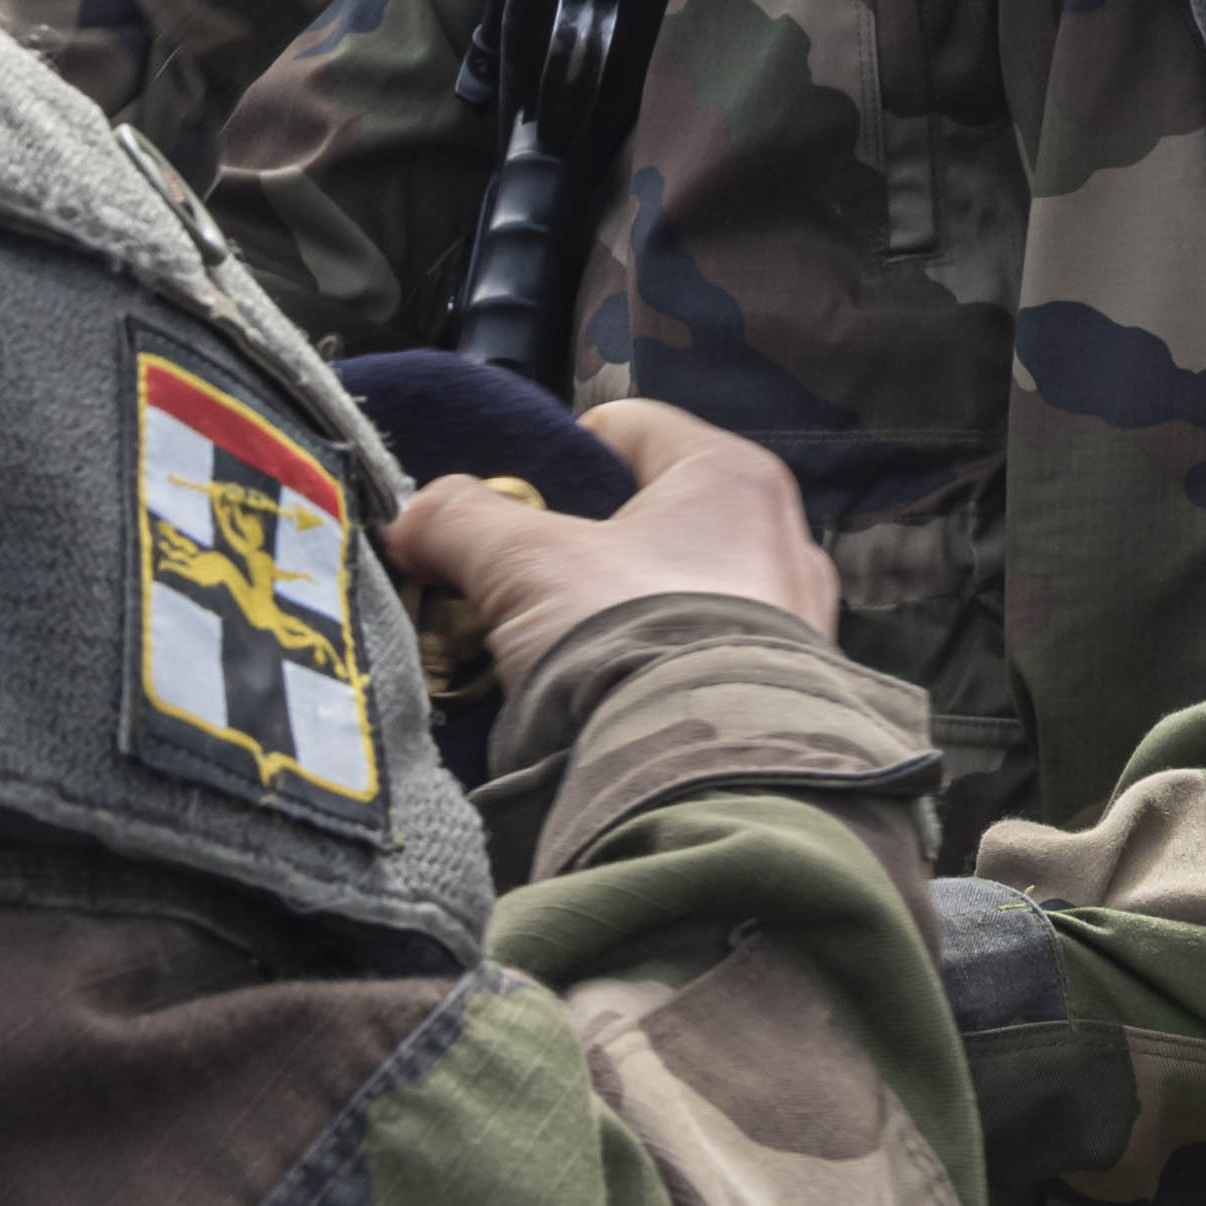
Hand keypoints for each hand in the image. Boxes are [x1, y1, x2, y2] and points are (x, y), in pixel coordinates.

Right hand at [380, 398, 836, 683]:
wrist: (700, 776)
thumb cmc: (629, 634)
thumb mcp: (524, 564)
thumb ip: (461, 522)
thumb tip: (414, 516)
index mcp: (731, 476)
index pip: (626, 429)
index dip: (555, 458)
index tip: (508, 506)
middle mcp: (780, 538)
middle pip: (650, 518)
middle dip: (580, 553)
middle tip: (518, 590)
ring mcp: (792, 622)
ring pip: (675, 594)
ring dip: (614, 618)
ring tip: (552, 657)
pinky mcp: (784, 695)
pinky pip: (701, 660)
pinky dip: (651, 670)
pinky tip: (602, 700)